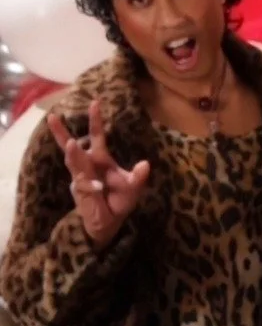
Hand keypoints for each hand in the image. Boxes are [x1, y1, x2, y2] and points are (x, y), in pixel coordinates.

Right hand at [48, 100, 150, 245]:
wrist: (109, 223)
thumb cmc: (119, 201)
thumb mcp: (133, 189)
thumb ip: (138, 177)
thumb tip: (145, 164)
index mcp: (100, 159)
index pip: (96, 136)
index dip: (95, 120)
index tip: (95, 102)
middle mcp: (87, 165)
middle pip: (72, 146)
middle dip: (62, 133)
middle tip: (52, 117)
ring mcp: (81, 178)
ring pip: (74, 163)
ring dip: (73, 155)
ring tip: (71, 144)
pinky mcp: (80, 192)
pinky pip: (84, 186)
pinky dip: (91, 186)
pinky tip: (98, 188)